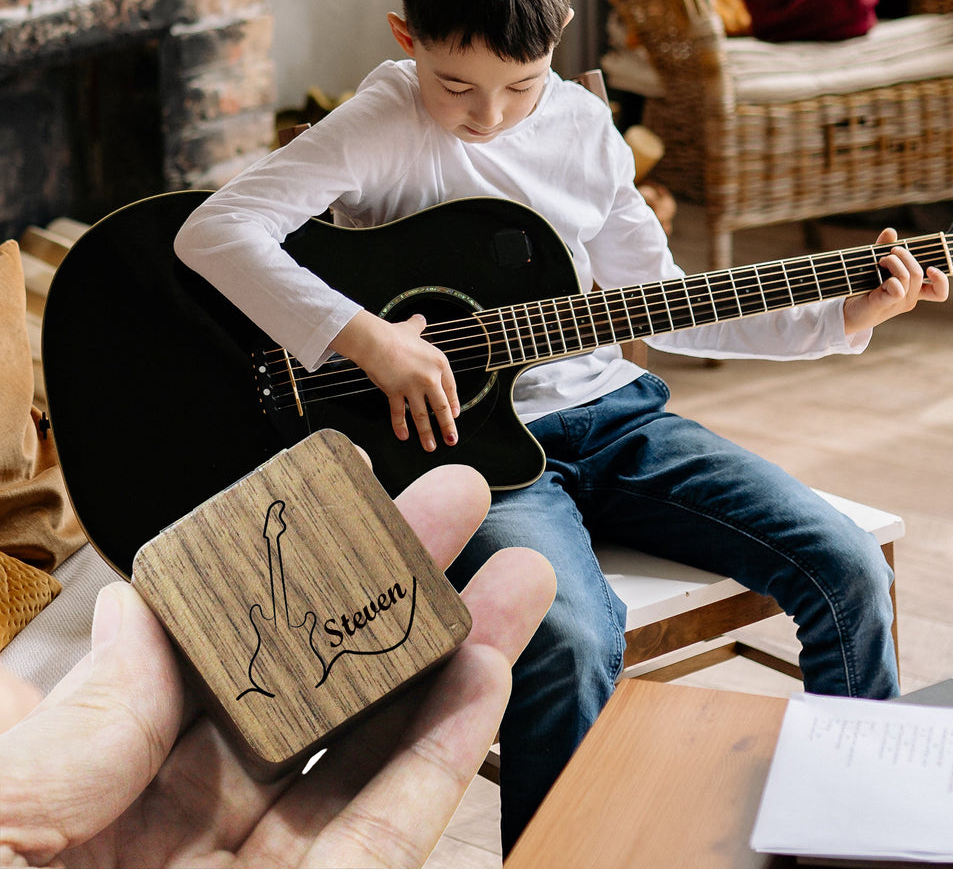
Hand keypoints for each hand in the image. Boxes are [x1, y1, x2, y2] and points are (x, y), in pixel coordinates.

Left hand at [0, 464, 554, 868]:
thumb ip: (61, 734)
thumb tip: (142, 609)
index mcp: (71, 806)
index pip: (191, 659)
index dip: (268, 572)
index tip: (324, 502)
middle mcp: (170, 843)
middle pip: (302, 692)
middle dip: (382, 595)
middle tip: (450, 510)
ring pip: (365, 759)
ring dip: (444, 664)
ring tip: (508, 583)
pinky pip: (387, 841)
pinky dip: (443, 760)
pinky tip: (485, 678)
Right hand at [334, 310, 460, 452]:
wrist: (376, 341)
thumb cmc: (394, 334)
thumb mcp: (412, 329)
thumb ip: (418, 326)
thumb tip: (420, 319)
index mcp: (439, 363)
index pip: (450, 388)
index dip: (453, 403)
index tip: (455, 415)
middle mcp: (429, 377)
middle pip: (441, 406)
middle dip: (447, 426)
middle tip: (452, 440)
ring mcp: (413, 387)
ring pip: (422, 415)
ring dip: (427, 433)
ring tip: (430, 447)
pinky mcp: (396, 392)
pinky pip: (399, 413)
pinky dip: (400, 426)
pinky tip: (404, 437)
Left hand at [843, 227, 948, 334]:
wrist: (845, 311)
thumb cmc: (863, 288)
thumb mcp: (877, 265)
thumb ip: (884, 249)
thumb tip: (891, 231)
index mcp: (912, 290)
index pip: (939, 291)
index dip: (942, 279)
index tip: (930, 268)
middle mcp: (908, 298)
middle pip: (919, 273)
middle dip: (905, 255)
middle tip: (890, 251)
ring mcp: (897, 303)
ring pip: (908, 276)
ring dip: (894, 261)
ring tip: (880, 260)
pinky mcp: (883, 304)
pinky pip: (898, 289)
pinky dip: (890, 278)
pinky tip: (879, 276)